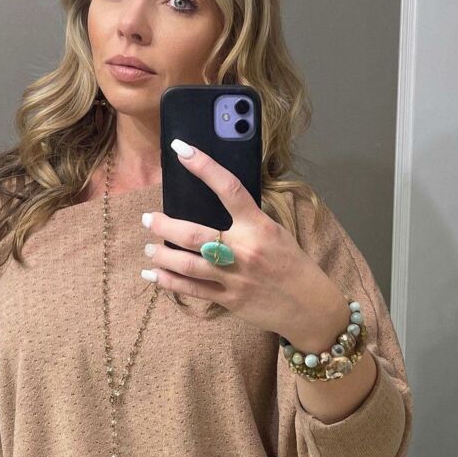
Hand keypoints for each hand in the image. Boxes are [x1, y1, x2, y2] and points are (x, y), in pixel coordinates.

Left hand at [140, 139, 342, 340]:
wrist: (309, 306)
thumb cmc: (292, 264)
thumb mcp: (276, 233)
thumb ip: (249, 219)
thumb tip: (220, 202)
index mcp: (259, 227)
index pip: (229, 189)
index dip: (204, 167)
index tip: (181, 150)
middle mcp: (244, 250)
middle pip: (194, 234)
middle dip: (164, 225)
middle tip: (148, 218)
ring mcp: (234, 277)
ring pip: (187, 265)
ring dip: (161, 255)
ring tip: (149, 247)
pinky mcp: (228, 300)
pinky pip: (191, 290)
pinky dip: (168, 282)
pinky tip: (154, 276)